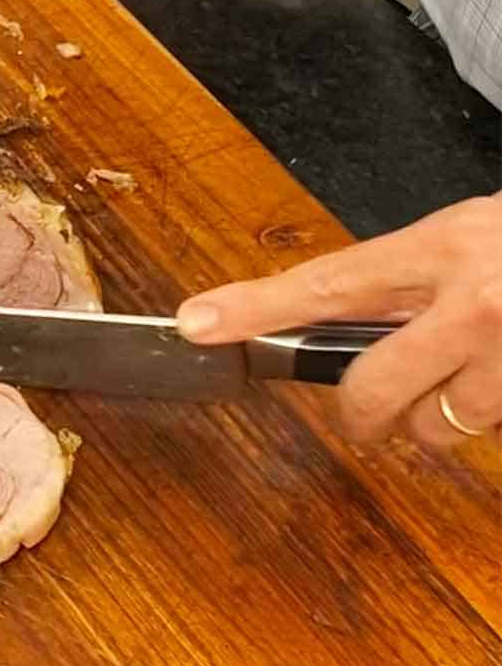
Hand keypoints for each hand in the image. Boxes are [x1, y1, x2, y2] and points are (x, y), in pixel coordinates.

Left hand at [176, 196, 501, 448]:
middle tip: (369, 412)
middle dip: (363, 414)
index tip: (195, 324)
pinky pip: (491, 428)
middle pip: (372, 390)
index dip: (253, 307)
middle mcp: (476, 301)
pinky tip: (499, 377)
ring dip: (442, 419)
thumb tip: (324, 323)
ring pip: (441, 427)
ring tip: (470, 374)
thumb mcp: (462, 237)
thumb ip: (402, 281)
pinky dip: (487, 412)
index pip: (326, 283)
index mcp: (442, 248)